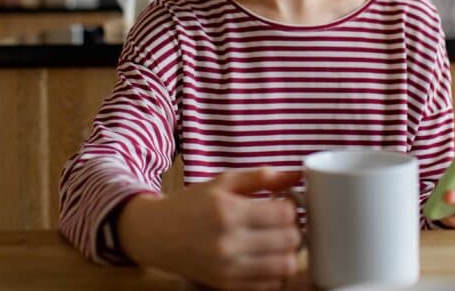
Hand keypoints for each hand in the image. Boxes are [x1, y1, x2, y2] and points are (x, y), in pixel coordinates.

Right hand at [117, 168, 301, 289]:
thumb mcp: (223, 182)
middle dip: (292, 227)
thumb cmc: (192, 204)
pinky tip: (266, 256)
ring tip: (277, 239)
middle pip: (289, 240)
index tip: (283, 201)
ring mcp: (228, 268)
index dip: (291, 205)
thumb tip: (296, 175)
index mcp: (228, 211)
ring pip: (284, 266)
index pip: (284, 213)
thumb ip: (261, 177)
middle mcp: (228, 243)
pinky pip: (269, 284)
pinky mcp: (226, 286)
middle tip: (282, 221)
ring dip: (288, 251)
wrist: (157, 234)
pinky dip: (275, 271)